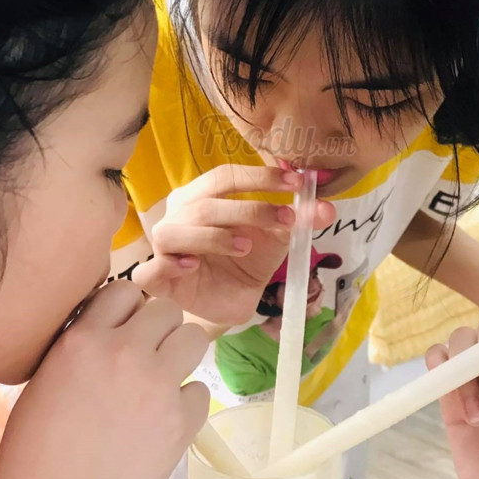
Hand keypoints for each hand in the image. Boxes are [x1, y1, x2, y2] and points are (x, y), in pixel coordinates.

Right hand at [0, 282, 208, 478]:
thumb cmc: (28, 460)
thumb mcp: (43, 384)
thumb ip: (79, 350)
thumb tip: (110, 333)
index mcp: (81, 339)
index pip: (123, 289)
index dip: (124, 311)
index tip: (119, 333)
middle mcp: (125, 352)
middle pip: (166, 309)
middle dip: (156, 330)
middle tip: (143, 360)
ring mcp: (158, 387)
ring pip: (194, 338)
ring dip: (179, 356)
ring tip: (160, 384)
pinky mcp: (181, 424)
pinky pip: (200, 391)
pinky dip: (186, 405)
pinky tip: (162, 425)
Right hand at [135, 165, 335, 327]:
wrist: (229, 302)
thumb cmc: (245, 261)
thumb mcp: (277, 238)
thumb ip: (299, 220)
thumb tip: (328, 208)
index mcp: (201, 195)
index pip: (226, 176)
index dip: (260, 177)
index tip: (297, 182)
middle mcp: (177, 215)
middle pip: (205, 203)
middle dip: (248, 209)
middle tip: (285, 219)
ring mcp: (163, 247)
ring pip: (175, 231)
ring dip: (213, 236)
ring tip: (245, 246)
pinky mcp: (158, 279)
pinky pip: (150, 269)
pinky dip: (168, 265)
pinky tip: (192, 266)